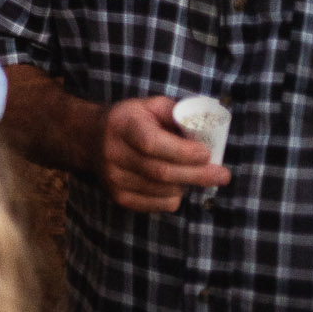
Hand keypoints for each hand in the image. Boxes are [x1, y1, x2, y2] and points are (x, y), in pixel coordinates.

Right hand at [94, 96, 230, 211]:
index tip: (207, 153)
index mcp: (122, 126)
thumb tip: (207, 128)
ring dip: (187, 185)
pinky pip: (158, 205)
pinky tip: (176, 185)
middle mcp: (114, 153)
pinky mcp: (118, 197)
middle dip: (198, 175)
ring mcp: (114, 178)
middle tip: (222, 175)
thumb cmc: (130, 120)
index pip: (152, 144)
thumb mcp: (150, 106)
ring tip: (194, 174)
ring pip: (164, 191)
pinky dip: (175, 197)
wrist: (90, 137)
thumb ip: (176, 114)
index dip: (183, 152)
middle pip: (162, 172)